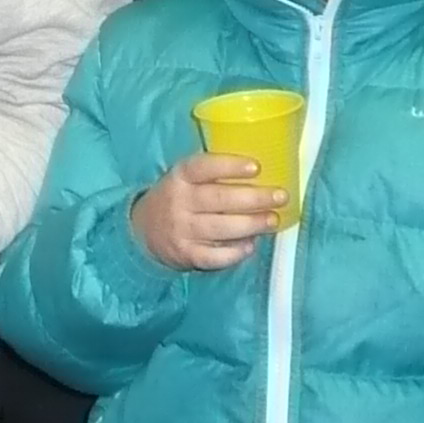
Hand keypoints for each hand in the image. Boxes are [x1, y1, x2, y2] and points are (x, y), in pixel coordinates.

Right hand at [130, 153, 284, 271]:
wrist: (142, 230)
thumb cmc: (178, 198)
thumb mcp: (185, 178)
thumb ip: (213, 174)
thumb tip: (261, 174)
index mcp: (180, 176)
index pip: (204, 167)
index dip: (230, 166)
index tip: (256, 167)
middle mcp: (179, 201)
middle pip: (219, 199)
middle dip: (254, 198)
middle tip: (281, 197)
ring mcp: (182, 230)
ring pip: (220, 228)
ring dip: (251, 224)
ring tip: (273, 220)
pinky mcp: (186, 254)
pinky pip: (214, 256)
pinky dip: (235, 252)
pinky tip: (250, 246)